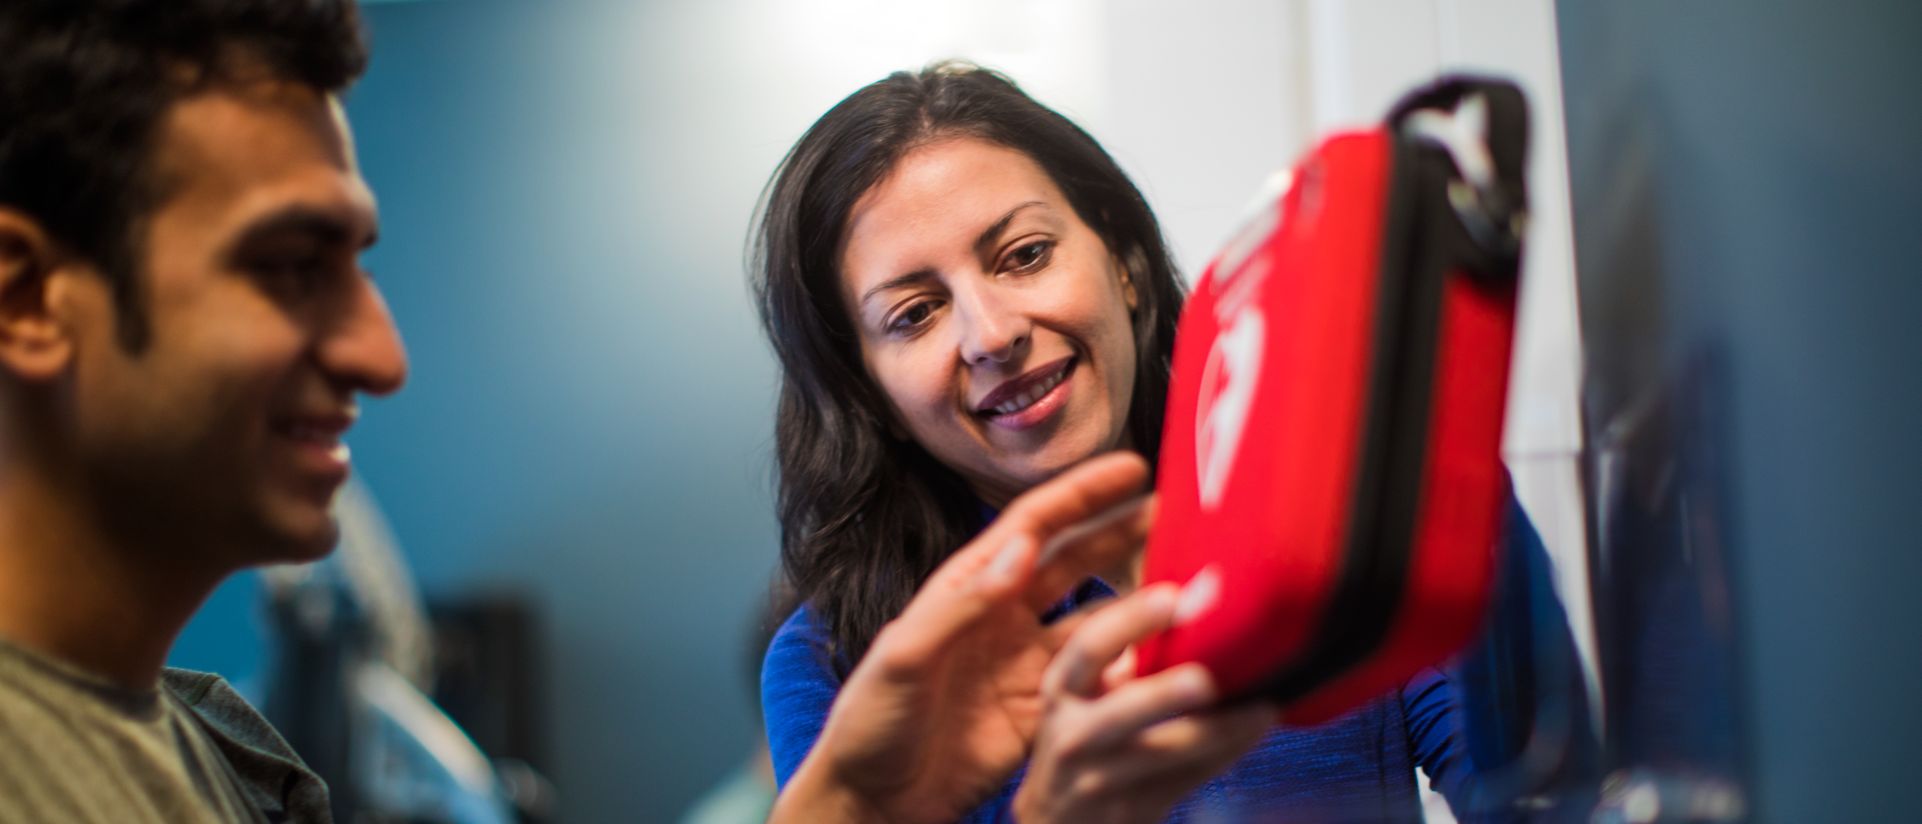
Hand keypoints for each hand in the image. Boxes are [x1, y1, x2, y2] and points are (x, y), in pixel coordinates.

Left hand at [769, 452, 1157, 823]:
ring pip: (1095, 620)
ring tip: (1190, 580)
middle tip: (1180, 512)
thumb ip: (962, 604)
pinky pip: (1095, 681)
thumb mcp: (904, 657)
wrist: (872, 800)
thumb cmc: (869, 723)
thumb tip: (1021, 548)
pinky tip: (1168, 655)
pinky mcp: (1041, 713)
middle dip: (1123, 533)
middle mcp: (1002, 619)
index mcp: (966, 590)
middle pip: (1075, 563)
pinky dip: (1132, 667)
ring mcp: (1025, 666)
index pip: (1033, 526)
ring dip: (1138, 599)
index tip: (1132, 467)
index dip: (1083, 495)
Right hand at [1012, 579, 1276, 823]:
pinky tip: (1254, 730)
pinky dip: (1227, 753)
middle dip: (1167, 691)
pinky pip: (1189, 779)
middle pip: (1124, 708)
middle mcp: (1074, 732)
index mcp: (1062, 688)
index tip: (1175, 596)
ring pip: (1167, 751)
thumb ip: (1122, 656)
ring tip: (1262, 708)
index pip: (1091, 646)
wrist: (1055, 818)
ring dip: (1220, 728)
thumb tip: (1195, 596)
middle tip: (1207, 677)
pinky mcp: (1134, 809)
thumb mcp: (1082, 693)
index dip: (1132, 618)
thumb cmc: (1080, 738)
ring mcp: (1101, 777)